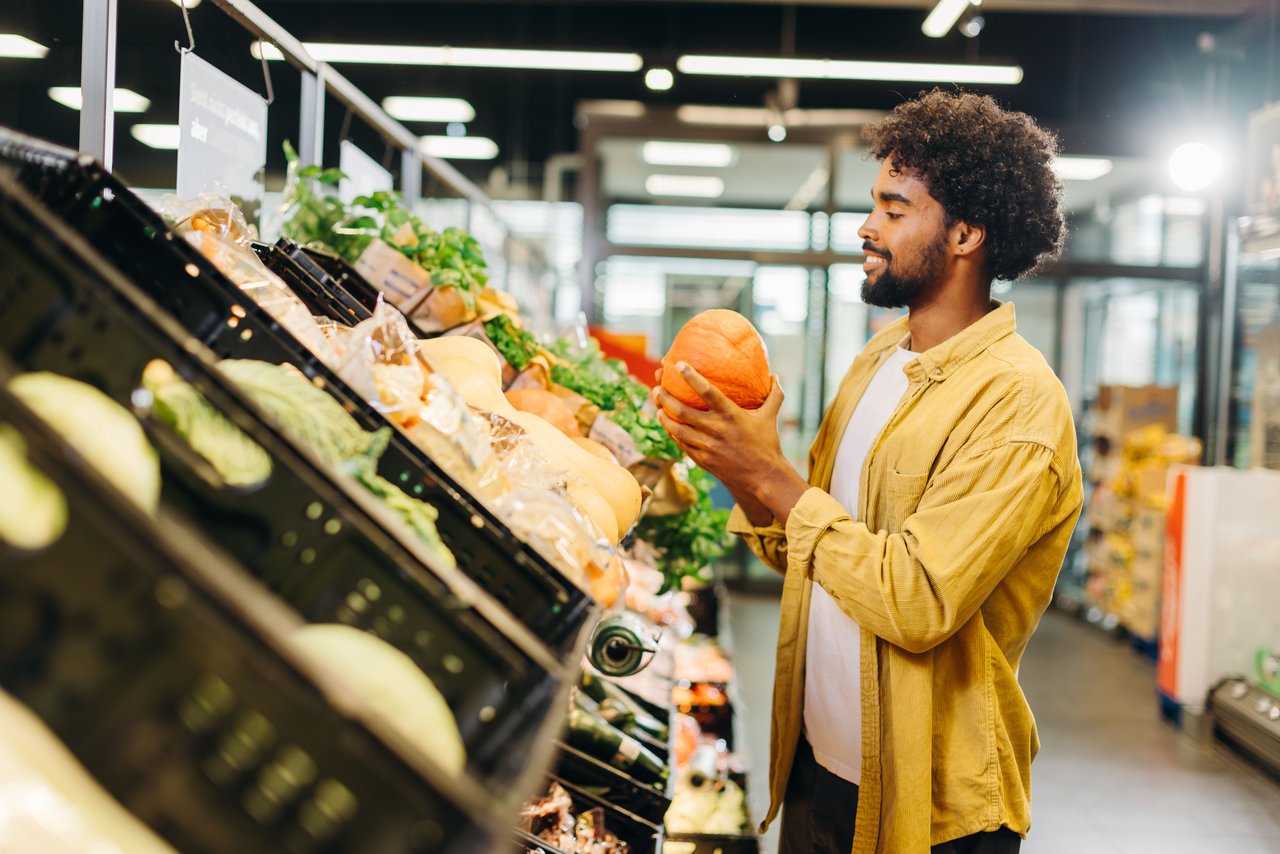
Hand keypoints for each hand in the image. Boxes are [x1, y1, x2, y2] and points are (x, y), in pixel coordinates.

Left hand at [653, 363, 808, 523]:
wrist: (763, 477)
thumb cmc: (767, 444)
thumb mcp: (771, 417)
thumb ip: (774, 395)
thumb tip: (775, 375)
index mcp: (731, 415)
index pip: (707, 391)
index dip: (691, 377)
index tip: (678, 365)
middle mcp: (716, 429)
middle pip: (682, 411)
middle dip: (666, 397)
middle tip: (657, 387)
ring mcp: (707, 446)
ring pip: (677, 429)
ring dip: (664, 416)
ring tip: (657, 405)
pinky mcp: (702, 460)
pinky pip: (682, 444)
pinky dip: (673, 433)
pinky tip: (668, 425)